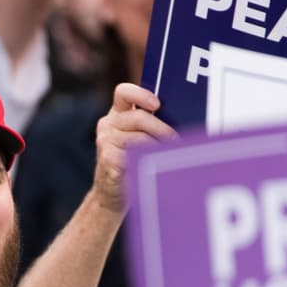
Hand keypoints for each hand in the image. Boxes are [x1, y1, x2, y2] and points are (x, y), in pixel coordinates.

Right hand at [94, 84, 176, 213]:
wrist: (111, 193)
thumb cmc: (131, 164)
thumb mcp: (139, 140)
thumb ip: (151, 126)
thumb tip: (181, 119)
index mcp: (117, 114)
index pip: (123, 92)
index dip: (140, 94)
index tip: (157, 104)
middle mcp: (108, 124)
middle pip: (139, 117)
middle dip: (162, 129)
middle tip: (176, 140)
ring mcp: (105, 141)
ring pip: (140, 138)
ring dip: (158, 148)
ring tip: (168, 157)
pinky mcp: (107, 159)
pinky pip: (134, 156)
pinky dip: (147, 161)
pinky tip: (153, 167)